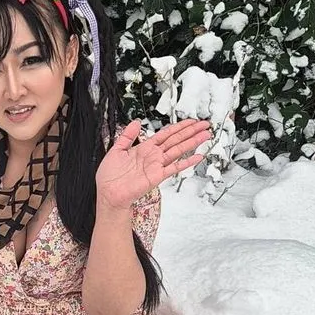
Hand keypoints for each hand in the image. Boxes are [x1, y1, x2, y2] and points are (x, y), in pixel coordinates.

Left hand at [96, 118, 212, 209]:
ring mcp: (156, 165)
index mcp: (144, 148)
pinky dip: (187, 162)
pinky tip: (198, 156)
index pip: (165, 134)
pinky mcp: (157, 176)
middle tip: (205, 124)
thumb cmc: (110, 176)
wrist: (108, 193)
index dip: (178, 127)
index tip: (190, 121)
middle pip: (176, 140)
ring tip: (206, 135)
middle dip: (191, 131)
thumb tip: (135, 122)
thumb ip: (127, 136)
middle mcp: (153, 156)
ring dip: (193, 142)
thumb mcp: (116, 150)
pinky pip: (174, 167)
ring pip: (178, 150)